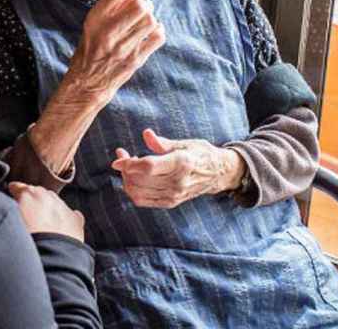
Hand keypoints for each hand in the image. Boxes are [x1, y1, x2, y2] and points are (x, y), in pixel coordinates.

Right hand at [8, 181, 85, 241]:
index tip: (12, 193)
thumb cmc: (27, 242)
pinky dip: (65, 219)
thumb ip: (9, 213)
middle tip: (26, 214)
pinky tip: (62, 228)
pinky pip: (71, 215)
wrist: (51, 257)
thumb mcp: (9, 223)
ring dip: (48, 210)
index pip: (18, 187)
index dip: (14, 191)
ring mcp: (63, 207)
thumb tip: (8, 212)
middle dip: (32, 201)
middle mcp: (47, 197)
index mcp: (28, 194)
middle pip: (38, 193)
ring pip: (54, 203)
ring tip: (42, 225)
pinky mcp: (75, 220)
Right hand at [62, 0, 164, 105]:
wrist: (87, 82)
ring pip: (150, 21)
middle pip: (139, 7)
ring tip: (146, 22)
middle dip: (145, 4)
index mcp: (94, 20)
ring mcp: (122, 48)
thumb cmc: (92, 48)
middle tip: (142, 8)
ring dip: (151, 18)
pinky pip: (157, 37)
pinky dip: (158, 30)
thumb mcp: (92, 24)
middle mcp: (107, 33)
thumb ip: (110, 7)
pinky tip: (151, 32)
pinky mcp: (135, 60)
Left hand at [110, 129, 244, 208]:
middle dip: (125, 168)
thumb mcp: (184, 143)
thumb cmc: (200, 153)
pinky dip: (132, 189)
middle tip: (123, 156)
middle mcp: (177, 182)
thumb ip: (162, 143)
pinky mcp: (170, 202)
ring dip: (127, 179)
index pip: (148, 167)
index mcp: (182, 164)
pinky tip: (133, 177)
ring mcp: (174, 195)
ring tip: (128, 166)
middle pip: (139, 180)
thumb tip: (146, 134)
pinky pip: (143, 200)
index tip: (119, 156)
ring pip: (138, 192)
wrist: (219, 173)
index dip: (129, 163)